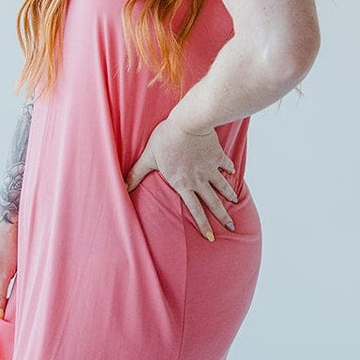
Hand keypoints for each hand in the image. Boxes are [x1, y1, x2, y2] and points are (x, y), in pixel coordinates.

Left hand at [125, 115, 238, 239]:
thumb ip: (137, 173)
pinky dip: (229, 169)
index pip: (194, 209)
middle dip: (223, 217)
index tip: (210, 236)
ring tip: (236, 202)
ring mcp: (210, 168)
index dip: (203, 224)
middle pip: (213, 202)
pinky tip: (232, 172)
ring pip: (222, 186)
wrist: (188, 123)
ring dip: (229, 195)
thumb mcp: (149, 157)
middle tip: (231, 227)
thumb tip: (123, 187)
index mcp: (183, 184)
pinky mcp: (217, 155)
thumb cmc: (166, 139)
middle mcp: (199, 180)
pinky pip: (225, 164)